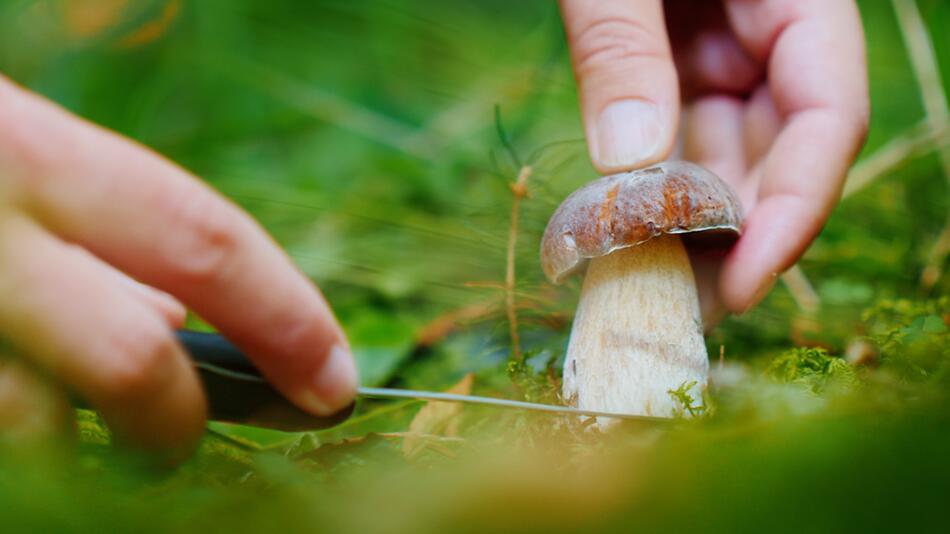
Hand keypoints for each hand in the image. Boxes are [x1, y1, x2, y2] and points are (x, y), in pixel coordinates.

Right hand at [0, 75, 356, 454]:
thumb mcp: (13, 162)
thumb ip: (96, 239)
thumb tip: (172, 331)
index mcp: (25, 153)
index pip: (202, 240)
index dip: (287, 319)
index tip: (336, 383)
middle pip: (133, 365)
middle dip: (177, 428)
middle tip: (178, 444)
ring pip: (30, 434)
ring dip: (72, 457)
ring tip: (71, 437)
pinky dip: (19, 454)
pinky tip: (20, 416)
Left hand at [559, 0, 868, 323]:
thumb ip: (623, 46)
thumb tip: (628, 158)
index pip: (829, 117)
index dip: (793, 211)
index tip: (740, 285)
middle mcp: (767, 34)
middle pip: (773, 154)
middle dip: (730, 238)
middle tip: (676, 308)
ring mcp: (718, 51)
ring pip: (717, 155)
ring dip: (683, 224)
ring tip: (641, 287)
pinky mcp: (670, 61)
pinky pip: (671, 134)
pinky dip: (647, 186)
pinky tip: (620, 233)